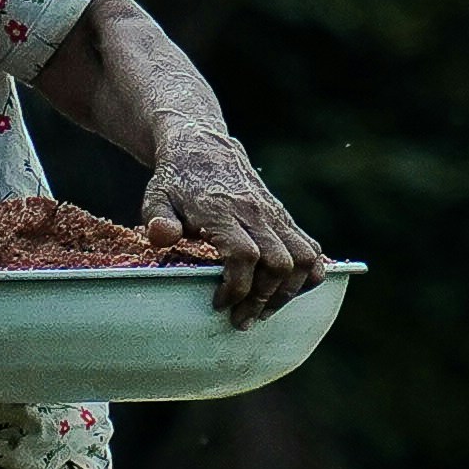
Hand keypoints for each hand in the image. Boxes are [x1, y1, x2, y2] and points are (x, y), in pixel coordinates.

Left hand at [143, 127, 326, 324]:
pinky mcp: (284, 218)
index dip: (236, 287)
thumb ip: (158, 219)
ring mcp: (274, 215)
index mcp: (222, 212)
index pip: (244, 255)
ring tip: (264, 310)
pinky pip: (311, 249)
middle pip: (279, 263)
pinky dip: (309, 275)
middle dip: (263, 300)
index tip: (219, 304)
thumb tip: (162, 236)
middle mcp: (255, 213)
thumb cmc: (176, 181)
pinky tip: (285, 291)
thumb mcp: (156, 197)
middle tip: (242, 320)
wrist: (203, 149)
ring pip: (304, 259)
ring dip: (289, 292)